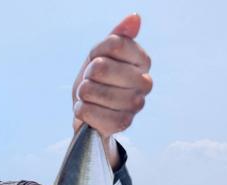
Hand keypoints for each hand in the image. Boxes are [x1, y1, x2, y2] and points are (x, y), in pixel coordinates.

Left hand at [72, 14, 151, 165]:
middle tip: (92, 84)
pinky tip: (88, 111)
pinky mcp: (122, 124)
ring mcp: (136, 105)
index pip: (114, 44)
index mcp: (142, 61)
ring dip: (83, 95)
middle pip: (100, 67)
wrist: (91, 115)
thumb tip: (134, 18)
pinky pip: (88, 111)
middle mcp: (145, 82)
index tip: (97, 62)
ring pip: (90, 90)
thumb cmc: (97, 82)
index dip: (96, 54)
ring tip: (90, 98)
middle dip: (88, 76)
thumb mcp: (101, 56)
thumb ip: (117, 37)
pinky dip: (81, 110)